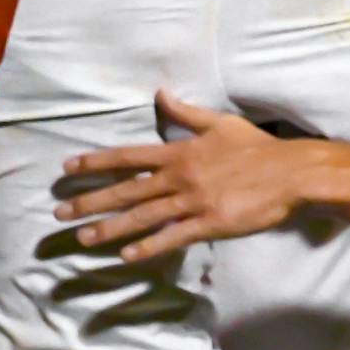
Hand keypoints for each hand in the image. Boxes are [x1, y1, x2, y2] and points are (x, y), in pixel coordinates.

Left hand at [54, 92, 311, 260]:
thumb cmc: (257, 148)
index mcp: (180, 151)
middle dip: (89, 200)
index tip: (68, 167)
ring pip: (142, 216)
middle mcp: (179, 176)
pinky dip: (148, 247)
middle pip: (126, 189)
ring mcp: (193, 201)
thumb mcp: (220, 123)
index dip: (96, 161)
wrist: (290, 173)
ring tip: (82, 237)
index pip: (128, 156)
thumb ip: (186, 113)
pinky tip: (126, 256)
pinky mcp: (209, 222)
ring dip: (109, 227)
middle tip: (60, 211)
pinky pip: (172, 237)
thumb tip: (160, 93)